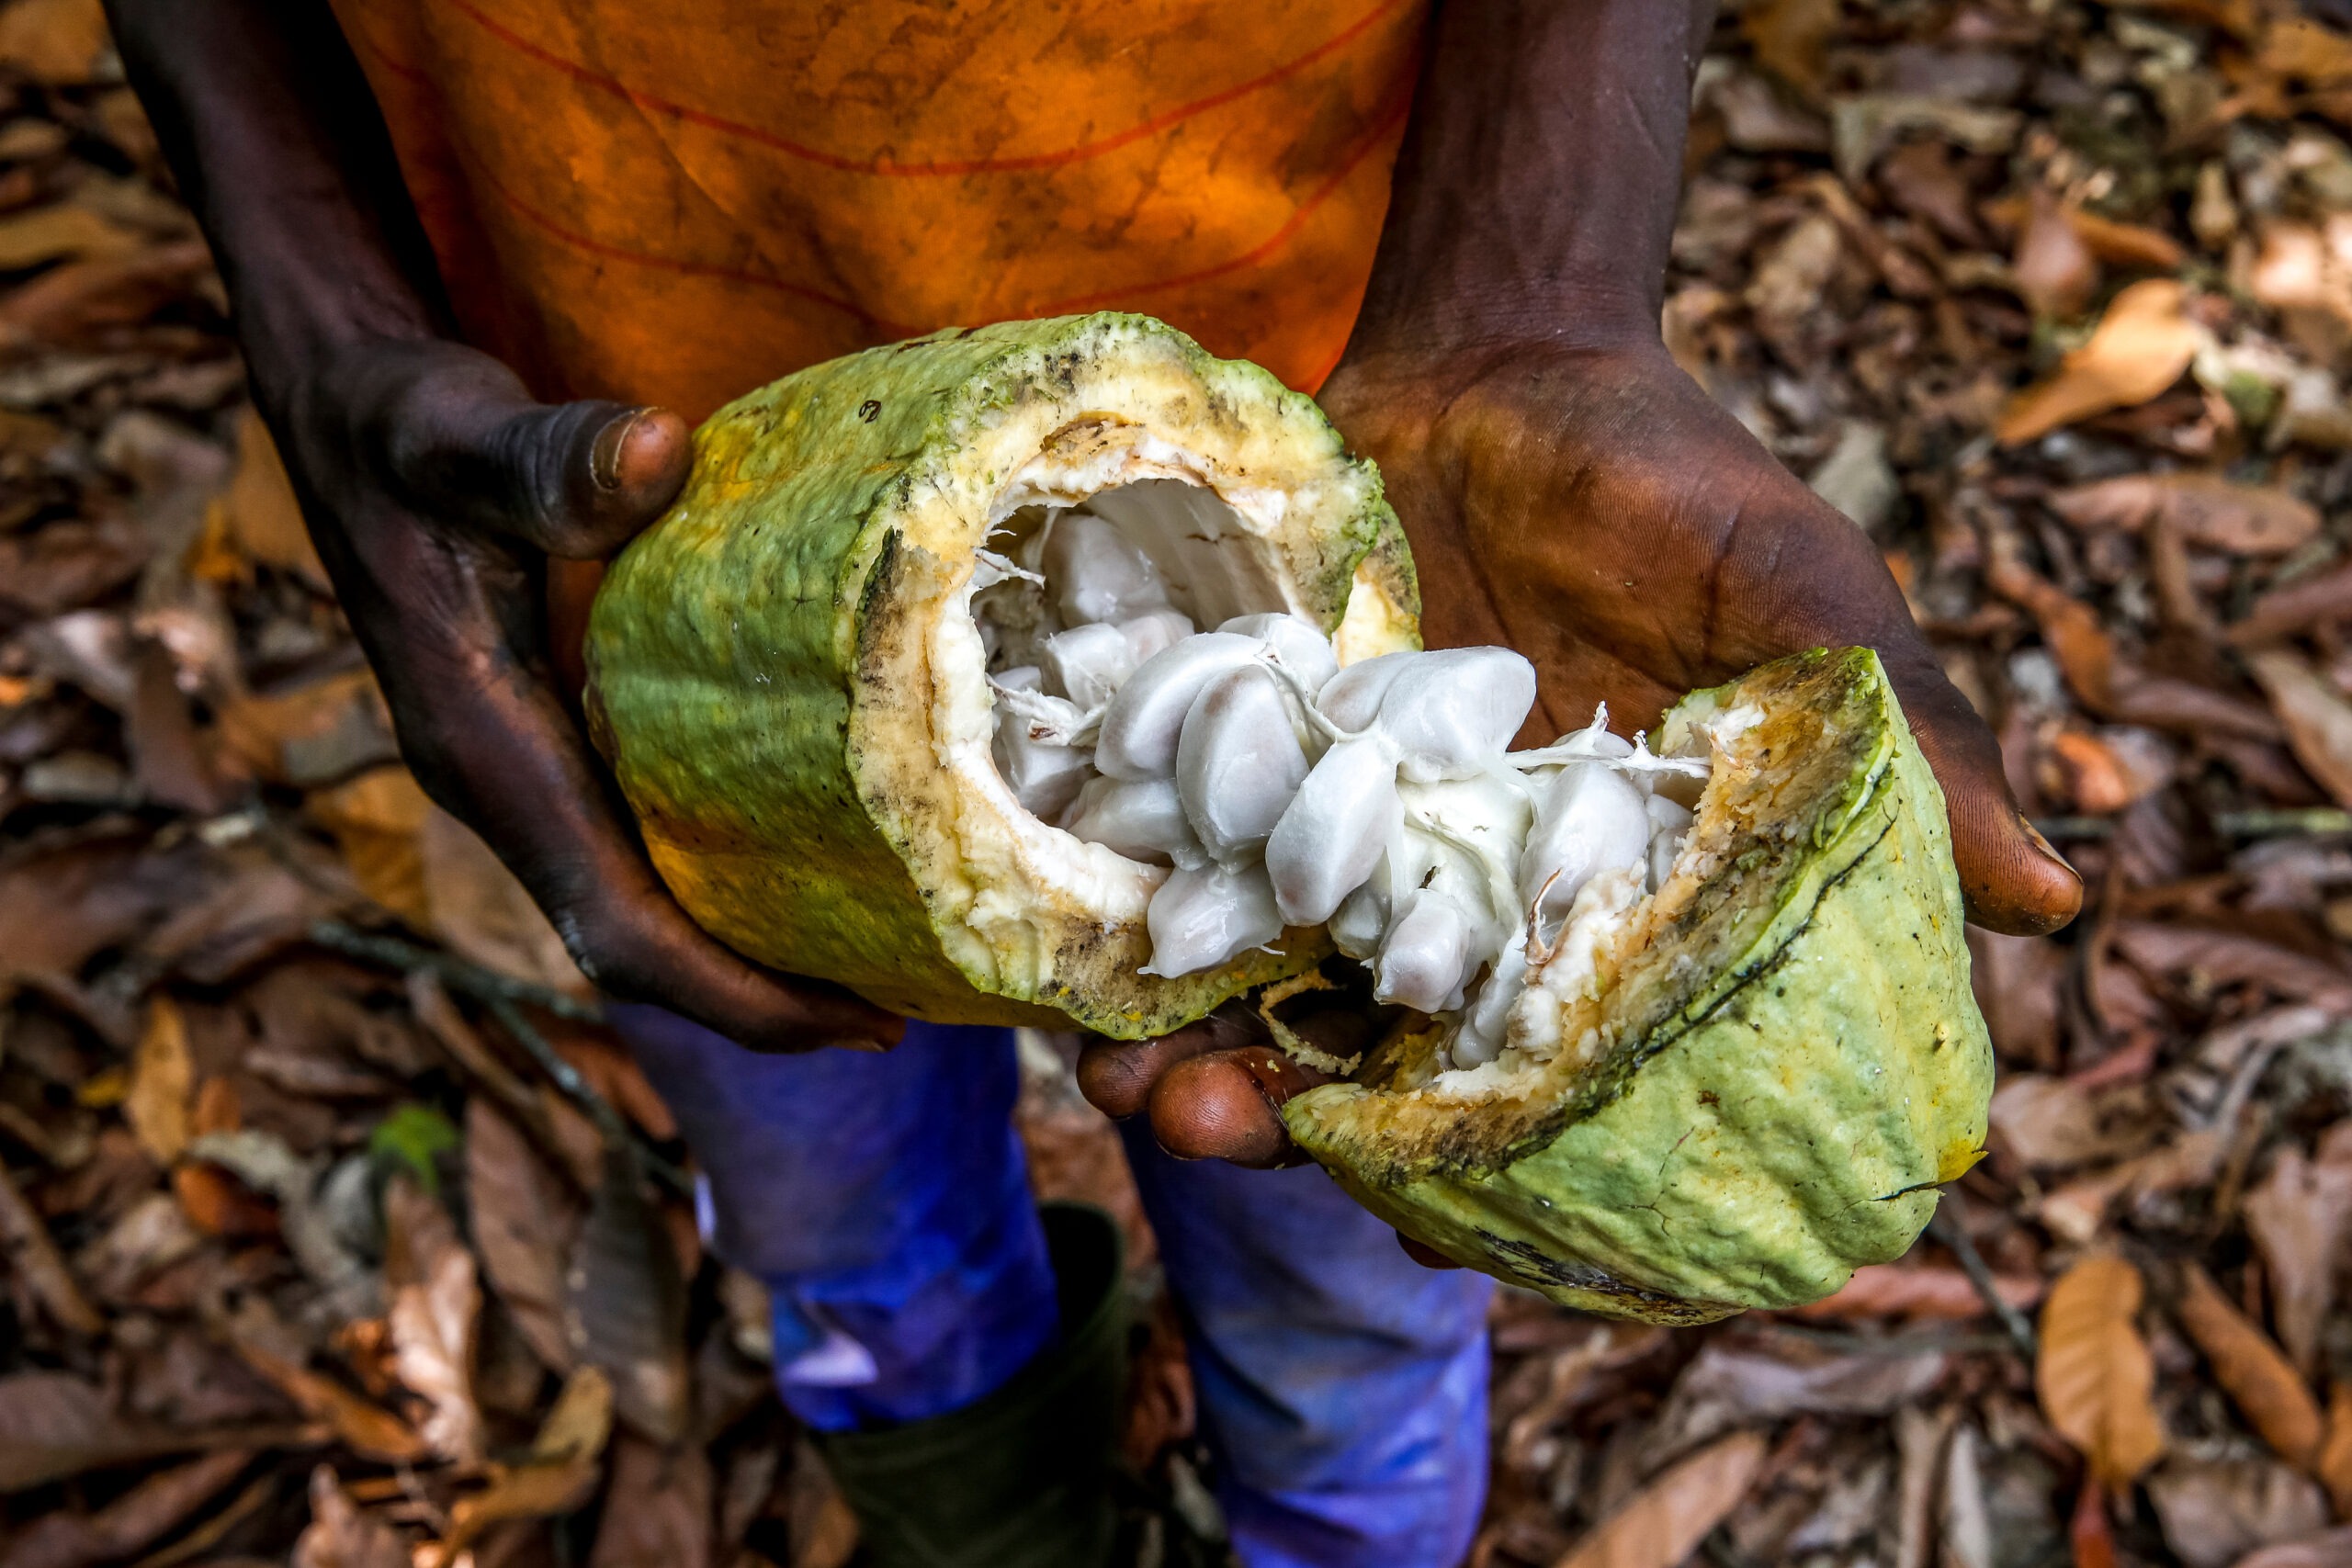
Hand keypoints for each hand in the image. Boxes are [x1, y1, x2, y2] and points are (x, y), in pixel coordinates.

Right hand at [275, 338, 901, 1052]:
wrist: (334, 409)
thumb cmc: (398, 424)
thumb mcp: (457, 432)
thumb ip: (544, 457)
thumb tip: (653, 452)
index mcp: (485, 753)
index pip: (616, 924)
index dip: (733, 992)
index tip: (852, 1028)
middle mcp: (502, 788)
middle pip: (637, 946)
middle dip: (762, 998)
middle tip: (901, 1013)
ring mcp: (523, 772)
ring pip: (637, 905)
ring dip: (745, 948)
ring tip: (879, 957)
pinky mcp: (545, 741)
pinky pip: (637, 844)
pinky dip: (720, 875)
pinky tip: (806, 852)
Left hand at [1079, 334, 2079, 1172]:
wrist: (1497, 355)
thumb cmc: (1667, 473)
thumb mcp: (1789, 585)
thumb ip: (1894, 732)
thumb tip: (2055, 901)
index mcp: (1609, 905)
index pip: (1562, 1071)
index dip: (1506, 1157)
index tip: (1444, 1209)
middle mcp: (1474, 906)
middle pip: (1391, 1060)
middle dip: (1307, 1126)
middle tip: (1222, 1141)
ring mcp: (1352, 849)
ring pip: (1271, 997)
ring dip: (1193, 1058)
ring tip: (1128, 1091)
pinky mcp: (1254, 779)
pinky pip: (1191, 888)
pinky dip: (1134, 939)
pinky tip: (1069, 981)